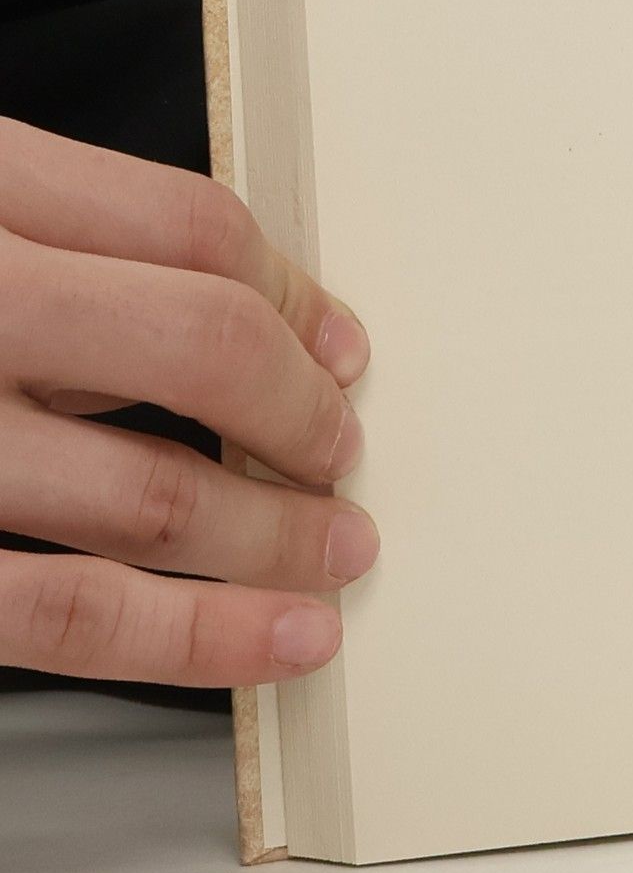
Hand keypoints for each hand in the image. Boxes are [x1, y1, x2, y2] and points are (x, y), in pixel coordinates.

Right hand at [0, 118, 372, 684]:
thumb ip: (50, 246)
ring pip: (148, 494)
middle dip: (303, 413)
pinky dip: (190, 637)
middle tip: (342, 456)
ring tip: (336, 558)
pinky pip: (59, 612)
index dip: (296, 293)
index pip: (190, 227)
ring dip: (273, 537)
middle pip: (200, 344)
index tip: (341, 349)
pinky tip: (267, 644)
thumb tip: (249, 326)